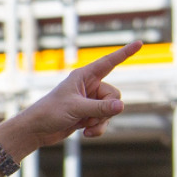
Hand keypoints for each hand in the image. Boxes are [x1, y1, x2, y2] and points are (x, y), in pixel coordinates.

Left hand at [24, 40, 142, 148]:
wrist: (36, 131)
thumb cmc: (51, 112)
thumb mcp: (76, 109)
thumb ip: (100, 108)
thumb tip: (122, 107)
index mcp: (85, 76)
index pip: (109, 62)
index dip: (125, 53)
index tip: (140, 43)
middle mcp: (89, 87)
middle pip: (114, 95)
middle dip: (107, 109)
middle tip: (91, 118)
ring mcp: (89, 102)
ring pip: (110, 110)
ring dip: (101, 121)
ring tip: (87, 128)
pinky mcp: (87, 115)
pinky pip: (102, 121)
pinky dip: (97, 128)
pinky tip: (85, 133)